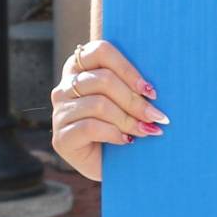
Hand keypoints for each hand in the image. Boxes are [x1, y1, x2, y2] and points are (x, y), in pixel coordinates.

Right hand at [51, 38, 167, 181]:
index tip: (149, 90)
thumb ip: (133, 84)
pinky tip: (126, 141)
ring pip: (99, 104)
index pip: (101, 51)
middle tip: (156, 116)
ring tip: (145, 130)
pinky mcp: (61, 138)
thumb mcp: (128, 100)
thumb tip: (154, 86)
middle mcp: (64, 87)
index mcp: (79, 68)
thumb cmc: (123, 126)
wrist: (111, 166)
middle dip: (135, 100)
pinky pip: (90, 127)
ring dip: (128, 119)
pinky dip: (114, 133)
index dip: (128, 68)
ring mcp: (60, 113)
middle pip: (103, 80)